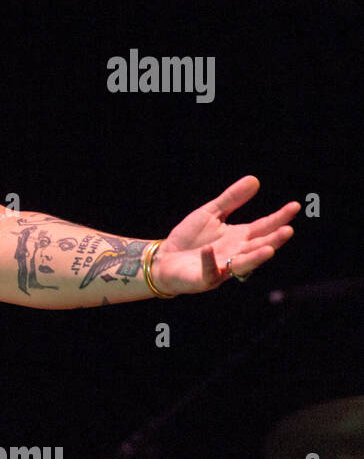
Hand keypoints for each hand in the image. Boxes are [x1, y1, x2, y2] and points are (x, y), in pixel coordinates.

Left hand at [153, 175, 298, 294]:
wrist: (165, 259)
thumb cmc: (189, 238)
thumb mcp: (210, 213)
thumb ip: (232, 199)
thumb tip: (254, 179)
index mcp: (239, 237)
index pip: (263, 227)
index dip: (279, 218)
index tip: (294, 206)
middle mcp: (236, 254)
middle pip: (258, 247)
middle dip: (273, 240)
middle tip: (288, 231)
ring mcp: (222, 267)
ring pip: (243, 264)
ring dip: (256, 258)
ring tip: (269, 249)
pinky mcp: (204, 278)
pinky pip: (209, 271)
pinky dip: (209, 261)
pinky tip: (209, 249)